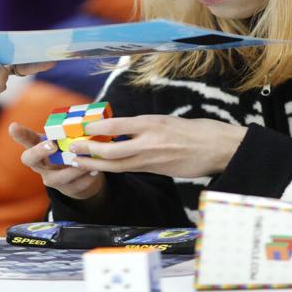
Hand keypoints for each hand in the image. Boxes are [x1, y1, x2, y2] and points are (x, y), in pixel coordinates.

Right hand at [12, 122, 106, 201]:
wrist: (81, 176)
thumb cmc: (69, 150)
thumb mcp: (66, 138)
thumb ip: (69, 129)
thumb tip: (82, 115)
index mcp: (38, 147)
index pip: (25, 139)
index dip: (19, 134)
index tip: (13, 126)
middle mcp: (40, 164)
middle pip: (29, 160)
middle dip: (39, 152)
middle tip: (51, 145)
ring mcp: (51, 178)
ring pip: (56, 178)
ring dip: (72, 169)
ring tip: (85, 162)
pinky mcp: (66, 190)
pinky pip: (74, 186)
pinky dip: (85, 179)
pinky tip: (94, 171)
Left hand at [61, 114, 247, 178]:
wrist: (219, 148)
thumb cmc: (197, 131)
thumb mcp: (168, 120)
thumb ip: (145, 126)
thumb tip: (124, 129)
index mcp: (152, 123)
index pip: (115, 126)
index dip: (94, 128)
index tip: (81, 128)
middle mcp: (149, 142)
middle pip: (110, 151)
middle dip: (88, 151)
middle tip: (72, 149)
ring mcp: (153, 159)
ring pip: (117, 165)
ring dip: (95, 164)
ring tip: (78, 162)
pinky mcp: (158, 170)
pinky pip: (130, 169)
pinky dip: (114, 168)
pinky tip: (102, 166)